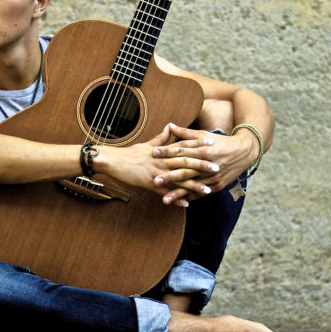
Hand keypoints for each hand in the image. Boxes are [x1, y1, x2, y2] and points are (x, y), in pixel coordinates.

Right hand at [96, 124, 220, 206]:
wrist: (113, 161)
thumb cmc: (129, 153)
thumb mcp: (146, 144)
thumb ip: (161, 138)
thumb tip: (170, 127)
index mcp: (162, 150)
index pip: (184, 145)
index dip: (198, 144)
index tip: (213, 142)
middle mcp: (162, 160)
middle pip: (185, 161)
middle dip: (202, 165)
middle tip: (217, 167)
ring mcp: (156, 171)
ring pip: (178, 178)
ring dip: (194, 184)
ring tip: (208, 189)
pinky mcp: (149, 183)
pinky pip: (165, 192)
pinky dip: (176, 198)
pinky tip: (186, 204)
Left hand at [151, 123, 258, 203]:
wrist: (244, 152)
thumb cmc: (221, 142)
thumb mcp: (204, 135)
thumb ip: (186, 133)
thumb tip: (169, 126)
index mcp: (204, 149)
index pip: (182, 150)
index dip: (167, 152)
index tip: (153, 153)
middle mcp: (207, 164)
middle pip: (185, 170)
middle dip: (169, 176)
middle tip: (154, 180)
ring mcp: (213, 176)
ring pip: (192, 185)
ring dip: (178, 193)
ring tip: (164, 199)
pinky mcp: (218, 185)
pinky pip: (202, 192)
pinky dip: (191, 197)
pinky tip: (179, 202)